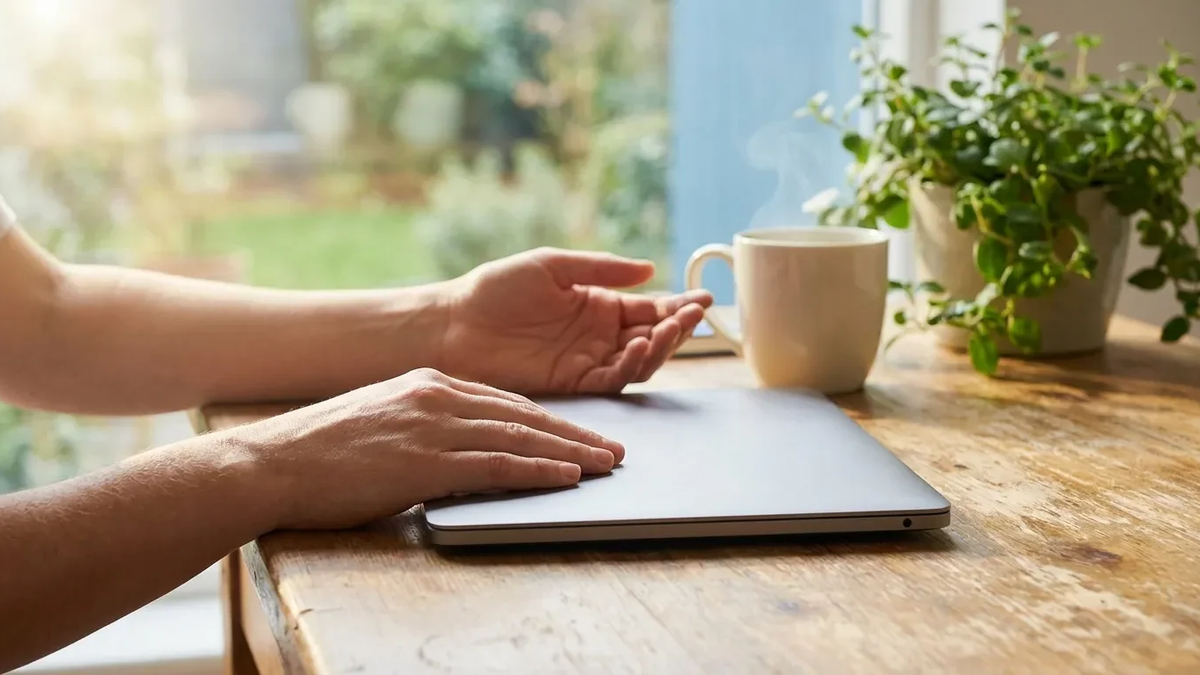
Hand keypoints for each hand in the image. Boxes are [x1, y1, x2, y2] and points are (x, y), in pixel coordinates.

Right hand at [240, 368, 624, 529]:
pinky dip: (538, 469)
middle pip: (524, 413)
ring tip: (605, 464)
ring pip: (519, 435)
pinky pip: (497, 464)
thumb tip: (460, 449)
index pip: (505, 399)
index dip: (549, 418)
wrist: (272, 463)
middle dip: (574, 431)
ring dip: (570, 451)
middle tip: (612, 447)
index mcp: (428, 382)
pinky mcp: (425, 461)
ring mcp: (433, 426)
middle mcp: (437, 395)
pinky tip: (567, 476)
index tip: (579, 430)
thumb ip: (426, 426)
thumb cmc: (322, 451)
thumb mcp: (382, 420)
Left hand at [441, 248, 712, 393]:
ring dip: (659, 348)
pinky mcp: (570, 384)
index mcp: (597, 305)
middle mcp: (597, 336)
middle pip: (652, 338)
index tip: (702, 300)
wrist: (454, 325)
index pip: (649, 308)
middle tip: (692, 317)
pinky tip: (636, 348)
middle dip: (677, 329)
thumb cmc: (496, 289)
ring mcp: (586, 361)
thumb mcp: (552, 265)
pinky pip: (611, 381)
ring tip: (667, 330)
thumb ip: (601, 268)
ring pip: (638, 362)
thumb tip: (650, 269)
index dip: (677, 306)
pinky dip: (629, 367)